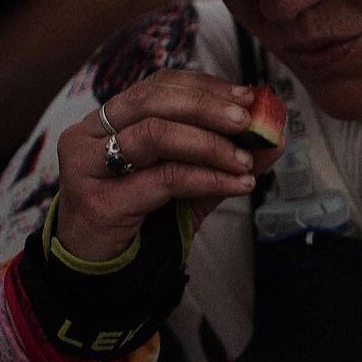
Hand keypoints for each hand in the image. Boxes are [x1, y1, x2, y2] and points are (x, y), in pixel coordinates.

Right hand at [55, 71, 284, 260]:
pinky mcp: (98, 199)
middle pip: (154, 100)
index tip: (247, 96)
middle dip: (208, 107)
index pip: (158, 85)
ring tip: (245, 161)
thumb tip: (274, 137)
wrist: (105, 276)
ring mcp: (87, 165)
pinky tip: (237, 185)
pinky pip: (164, 178)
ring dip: (210, 144)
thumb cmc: (143, 224)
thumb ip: (225, 159)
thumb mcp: (190, 185)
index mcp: (109, 120)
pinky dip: (207, 178)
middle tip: (249, 121)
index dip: (205, 87)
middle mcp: (89, 134)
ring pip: (156, 134)